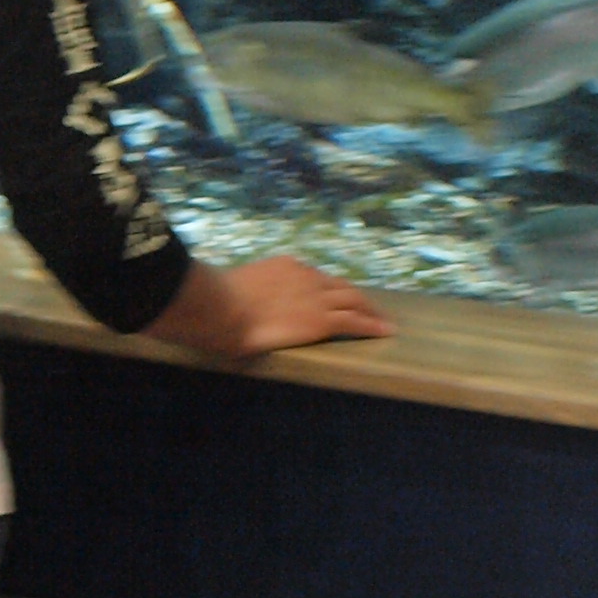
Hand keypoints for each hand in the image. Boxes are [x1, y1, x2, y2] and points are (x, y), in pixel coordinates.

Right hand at [150, 255, 394, 360]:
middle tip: (367, 309)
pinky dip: (372, 326)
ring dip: (370, 311)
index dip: (328, 289)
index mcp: (284, 266)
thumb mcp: (233, 290)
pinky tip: (384, 331)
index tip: (332, 298)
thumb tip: (233, 313)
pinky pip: (355, 321)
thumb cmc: (213, 304)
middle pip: (341, 285)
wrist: (219, 308)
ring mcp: (316, 298)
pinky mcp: (321, 320)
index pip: (315, 276)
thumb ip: (243, 297)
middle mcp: (306, 277)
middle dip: (356, 297)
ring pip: (354, 301)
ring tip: (382, 322)